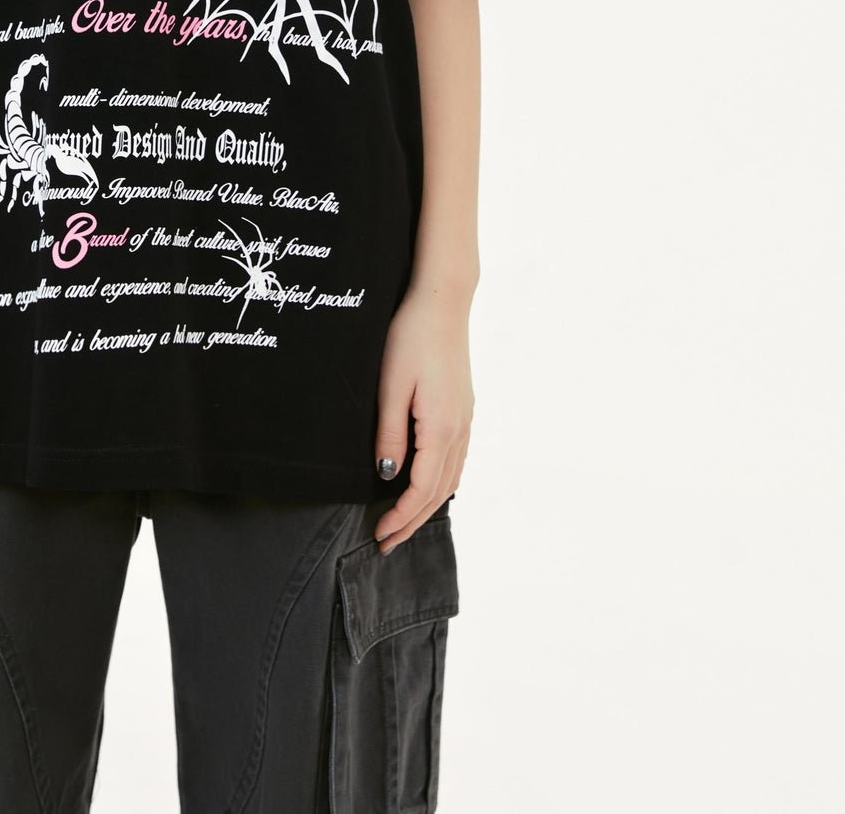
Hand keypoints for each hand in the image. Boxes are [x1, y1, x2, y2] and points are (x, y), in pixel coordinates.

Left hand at [372, 283, 474, 549]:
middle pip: (439, 491)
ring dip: (428, 505)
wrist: (442, 303)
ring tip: (404, 523)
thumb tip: (387, 476)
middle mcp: (460, 430)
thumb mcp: (390, 386)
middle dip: (413, 521)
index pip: (421, 488)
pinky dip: (441, 483)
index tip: (379, 533)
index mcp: (441, 428)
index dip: (400, 516)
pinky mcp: (464, 408)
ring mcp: (465, 419)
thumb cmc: (410, 338)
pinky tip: (428, 486)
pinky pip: (456, 459)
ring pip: (451, 478)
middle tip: (387, 543)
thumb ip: (390, 434)